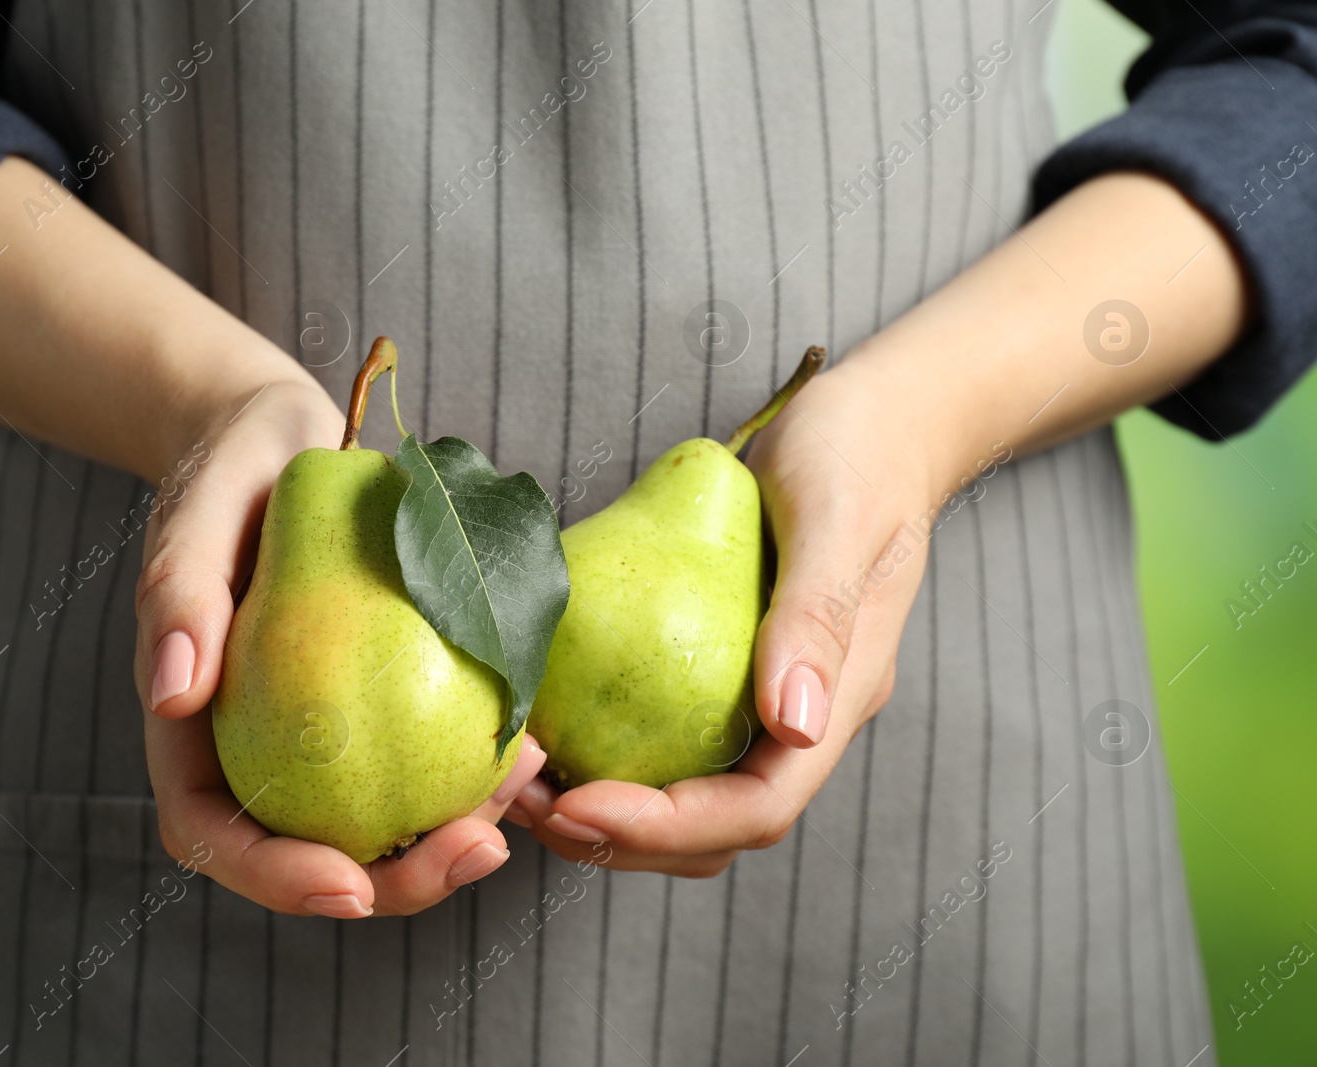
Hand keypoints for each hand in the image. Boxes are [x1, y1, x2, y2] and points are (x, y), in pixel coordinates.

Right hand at [133, 378, 546, 915]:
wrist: (288, 442)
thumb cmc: (229, 470)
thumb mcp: (198, 511)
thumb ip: (176, 592)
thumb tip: (173, 691)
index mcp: (195, 729)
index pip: (217, 834)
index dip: (275, 880)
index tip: (351, 889)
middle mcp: (261, 746)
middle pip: (316, 851)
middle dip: (400, 879)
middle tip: (480, 851)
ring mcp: (325, 732)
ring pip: (384, 818)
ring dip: (454, 831)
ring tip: (523, 791)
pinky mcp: (384, 701)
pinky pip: (428, 753)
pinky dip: (476, 765)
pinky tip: (531, 740)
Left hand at [510, 360, 943, 875]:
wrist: (874, 423)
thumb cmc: (857, 456)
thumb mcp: (837, 519)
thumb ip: (816, 618)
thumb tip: (793, 725)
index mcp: (836, 703)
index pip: (756, 807)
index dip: (666, 825)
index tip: (576, 804)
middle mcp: (798, 720)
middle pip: (712, 826)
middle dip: (619, 838)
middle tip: (526, 805)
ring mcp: (762, 701)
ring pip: (685, 792)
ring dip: (605, 809)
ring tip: (523, 782)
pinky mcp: (723, 671)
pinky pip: (665, 734)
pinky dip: (604, 748)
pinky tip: (545, 722)